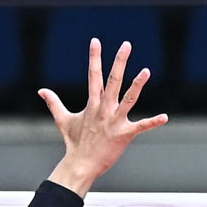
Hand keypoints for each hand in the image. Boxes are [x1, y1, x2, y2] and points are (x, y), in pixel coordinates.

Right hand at [41, 38, 168, 194]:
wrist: (80, 165)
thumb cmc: (74, 143)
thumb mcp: (62, 120)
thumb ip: (54, 103)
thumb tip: (41, 90)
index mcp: (92, 104)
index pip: (93, 76)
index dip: (94, 58)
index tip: (96, 41)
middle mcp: (103, 109)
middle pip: (112, 81)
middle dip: (119, 62)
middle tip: (126, 45)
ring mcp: (114, 121)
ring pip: (128, 99)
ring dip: (137, 85)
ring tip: (146, 71)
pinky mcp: (124, 135)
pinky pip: (141, 127)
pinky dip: (153, 122)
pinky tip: (165, 117)